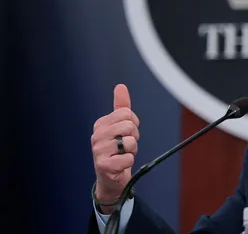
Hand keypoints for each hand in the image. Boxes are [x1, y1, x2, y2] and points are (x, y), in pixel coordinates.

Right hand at [91, 84, 139, 213]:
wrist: (111, 178)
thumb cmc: (117, 150)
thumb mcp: (120, 126)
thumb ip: (121, 106)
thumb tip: (120, 86)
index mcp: (101, 124)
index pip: (127, 113)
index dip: (133, 124)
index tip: (126, 134)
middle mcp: (97, 135)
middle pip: (129, 126)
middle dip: (133, 137)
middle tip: (125, 146)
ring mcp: (98, 151)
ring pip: (130, 142)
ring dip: (132, 151)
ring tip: (122, 155)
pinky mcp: (104, 165)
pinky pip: (128, 158)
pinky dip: (129, 162)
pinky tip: (120, 165)